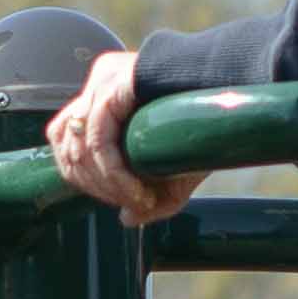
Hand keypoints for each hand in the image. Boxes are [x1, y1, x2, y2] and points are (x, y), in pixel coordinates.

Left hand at [46, 50, 207, 225]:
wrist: (231, 95)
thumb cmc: (207, 130)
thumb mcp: (174, 174)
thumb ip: (148, 199)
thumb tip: (125, 219)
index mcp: (102, 94)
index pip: (66, 142)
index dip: (86, 181)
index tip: (124, 200)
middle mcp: (98, 83)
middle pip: (67, 147)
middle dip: (97, 187)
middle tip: (134, 203)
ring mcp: (104, 79)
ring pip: (80, 147)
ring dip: (106, 185)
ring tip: (139, 199)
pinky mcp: (116, 83)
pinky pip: (99, 140)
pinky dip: (113, 174)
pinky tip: (137, 190)